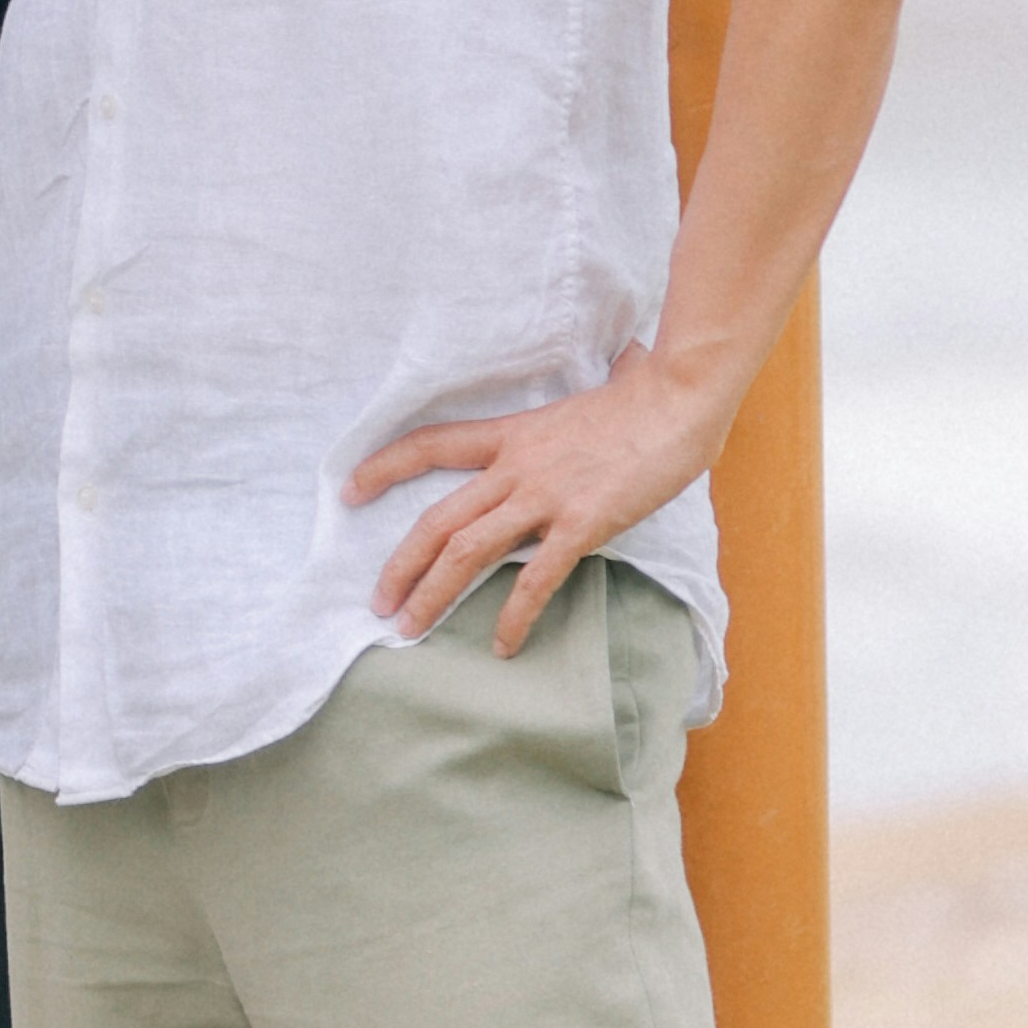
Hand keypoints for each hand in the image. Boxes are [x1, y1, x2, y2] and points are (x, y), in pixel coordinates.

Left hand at [348, 346, 735, 650]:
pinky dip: (514, 615)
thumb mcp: (577, 404)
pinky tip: (502, 644)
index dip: (385, 467)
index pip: (431, 445)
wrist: (677, 400)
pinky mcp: (581, 524)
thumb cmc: (638, 399)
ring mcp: (545, 496)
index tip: (350, 488)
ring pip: (468, 550)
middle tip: (378, 601)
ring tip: (411, 627)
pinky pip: (535, 578)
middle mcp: (516, 466)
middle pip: (438, 518)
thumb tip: (584, 383)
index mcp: (511, 434)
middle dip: (401, 564)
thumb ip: (559, 419)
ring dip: (433, 593)